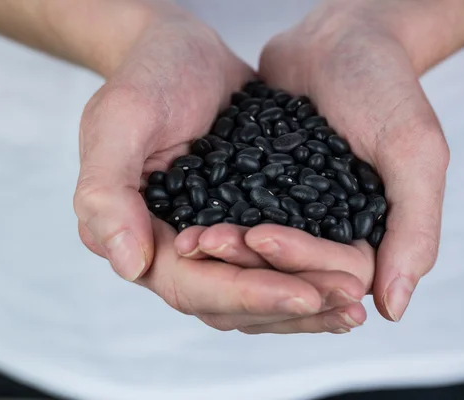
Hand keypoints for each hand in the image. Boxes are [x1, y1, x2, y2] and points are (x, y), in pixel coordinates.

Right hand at [73, 3, 367, 332]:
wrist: (183, 51)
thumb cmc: (147, 77)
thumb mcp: (119, 122)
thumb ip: (108, 193)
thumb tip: (128, 264)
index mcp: (141, 235)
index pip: (190, 286)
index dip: (246, 294)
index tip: (302, 294)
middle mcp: (176, 249)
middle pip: (231, 303)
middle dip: (288, 305)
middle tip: (347, 304)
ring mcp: (214, 240)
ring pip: (257, 293)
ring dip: (306, 304)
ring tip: (354, 304)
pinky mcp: (246, 222)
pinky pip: (276, 264)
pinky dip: (309, 275)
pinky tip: (347, 278)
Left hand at [180, 0, 449, 322]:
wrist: (338, 40)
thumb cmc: (385, 86)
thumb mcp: (413, 149)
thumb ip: (416, 226)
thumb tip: (395, 309)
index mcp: (371, 236)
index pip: (338, 274)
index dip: (300, 262)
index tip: (262, 237)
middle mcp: (330, 235)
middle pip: (292, 275)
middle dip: (252, 263)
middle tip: (208, 242)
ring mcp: (292, 218)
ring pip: (259, 258)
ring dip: (227, 254)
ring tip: (194, 238)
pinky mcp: (260, 198)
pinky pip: (237, 224)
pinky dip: (214, 228)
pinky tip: (187, 224)